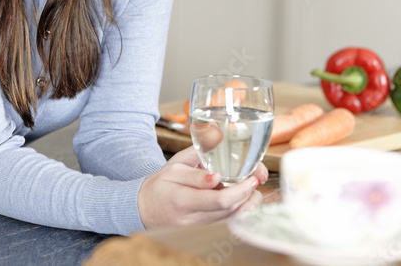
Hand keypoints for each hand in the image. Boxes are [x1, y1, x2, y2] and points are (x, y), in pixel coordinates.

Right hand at [137, 147, 268, 229]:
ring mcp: (199, 228)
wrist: (144, 209)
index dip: (241, 190)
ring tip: (250, 185)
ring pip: (232, 219)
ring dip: (247, 203)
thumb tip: (218, 175)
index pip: (220, 200)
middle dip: (250, 195)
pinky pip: (227, 222)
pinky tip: (241, 196)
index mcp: (183, 200)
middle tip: (257, 178)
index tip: (253, 178)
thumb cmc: (160, 185)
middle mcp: (193, 219)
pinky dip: (239, 209)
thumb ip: (196, 171)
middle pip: (231, 212)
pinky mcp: (204, 231)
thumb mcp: (174, 168)